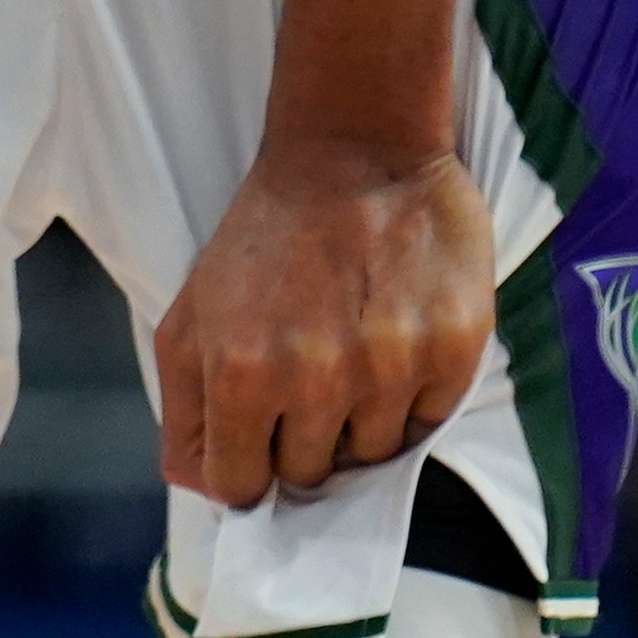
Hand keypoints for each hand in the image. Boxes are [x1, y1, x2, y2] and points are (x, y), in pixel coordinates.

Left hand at [154, 139, 494, 507]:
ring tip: (350, 351)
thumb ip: (185, 408)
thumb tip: (202, 486)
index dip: (246, 469)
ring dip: (357, 420)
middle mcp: (314, 380)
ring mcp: (389, 369)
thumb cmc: (266, 235)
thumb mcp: (192, 312)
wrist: (354, 151)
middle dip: (299, 440)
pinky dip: (410, 399)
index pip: (239, 486)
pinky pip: (428, 424)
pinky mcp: (452, 352)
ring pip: (371, 457)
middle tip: (305, 378)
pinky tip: (393, 342)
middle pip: (308, 477)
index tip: (257, 442)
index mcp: (237, 371)